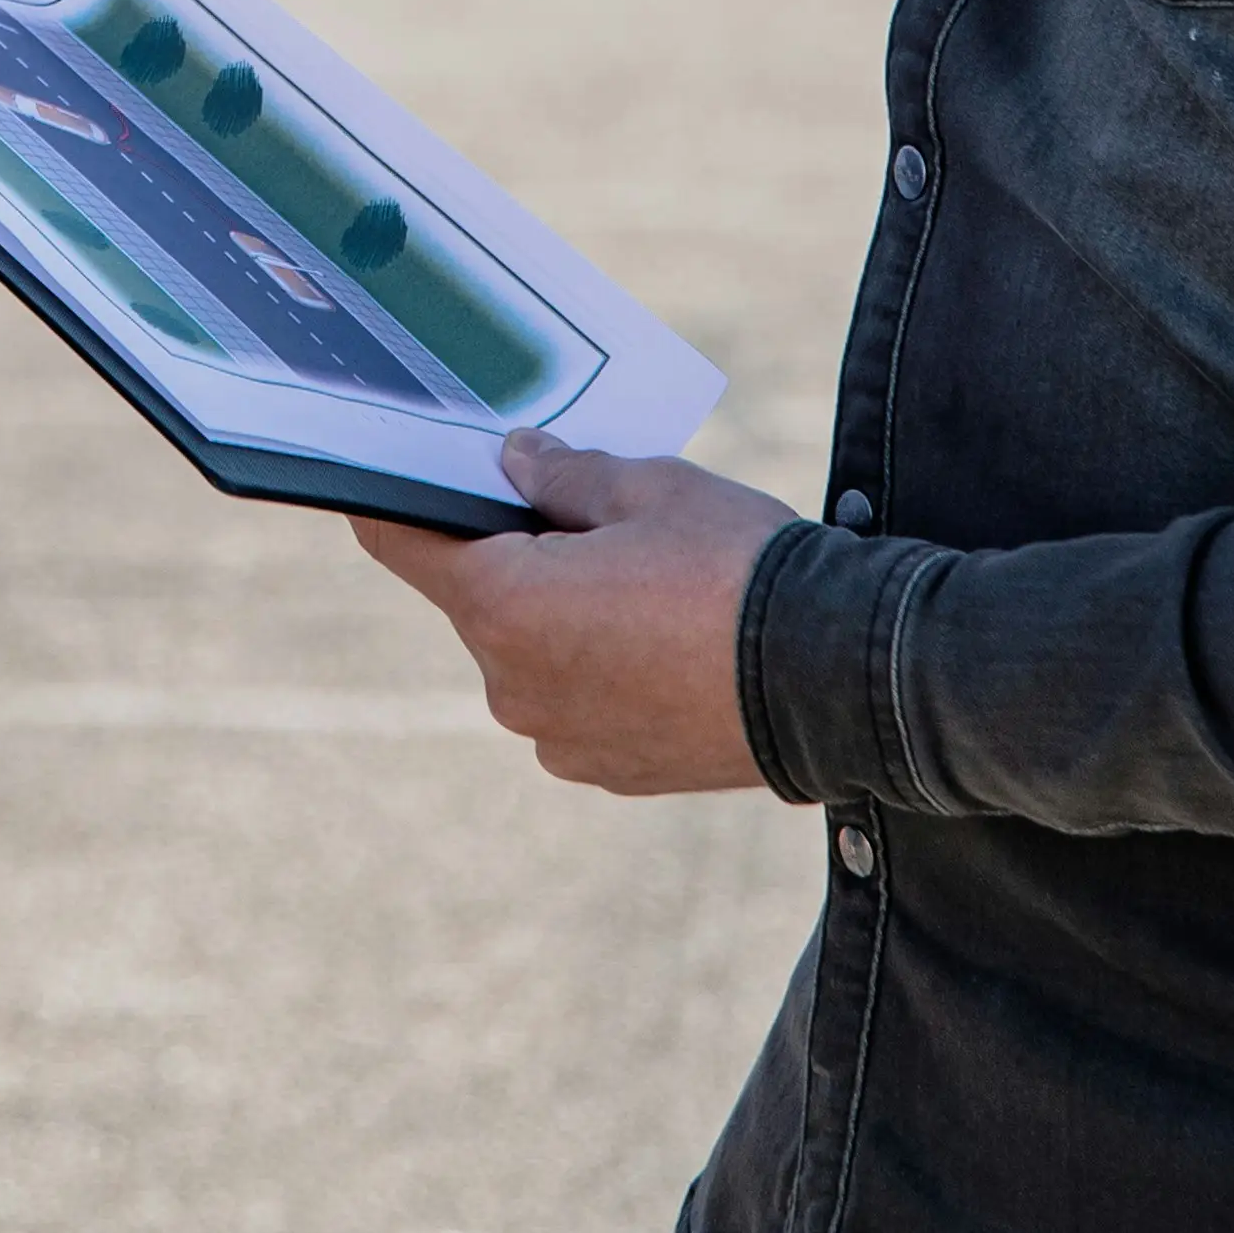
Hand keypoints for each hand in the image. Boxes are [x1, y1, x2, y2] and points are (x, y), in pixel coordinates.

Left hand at [351, 429, 793, 793]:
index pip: (403, 543)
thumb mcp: (650, 488)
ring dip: (567, 618)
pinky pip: (579, 703)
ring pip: (534, 654)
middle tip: (595, 520)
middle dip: (521, 555)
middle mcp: (511, 685)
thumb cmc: (738, 568)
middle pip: (483, 599)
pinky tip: (671, 643)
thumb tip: (515, 460)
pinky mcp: (608, 771)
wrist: (839, 679)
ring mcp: (559, 738)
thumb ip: (564, 473)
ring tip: (654, 587)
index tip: (393, 473)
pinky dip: (605, 670)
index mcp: (502, 605)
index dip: (394, 501)